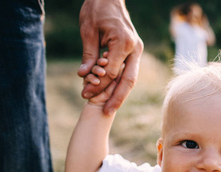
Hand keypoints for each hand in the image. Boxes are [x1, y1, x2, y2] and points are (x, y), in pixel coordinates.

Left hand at [78, 0, 143, 114]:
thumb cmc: (97, 9)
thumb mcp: (88, 31)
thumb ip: (88, 55)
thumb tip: (84, 76)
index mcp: (124, 42)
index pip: (112, 72)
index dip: (98, 85)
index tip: (85, 94)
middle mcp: (134, 48)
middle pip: (128, 80)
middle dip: (117, 98)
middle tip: (106, 112)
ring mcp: (136, 50)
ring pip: (131, 78)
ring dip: (120, 93)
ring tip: (110, 108)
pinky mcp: (133, 51)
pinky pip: (128, 71)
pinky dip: (120, 83)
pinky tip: (112, 93)